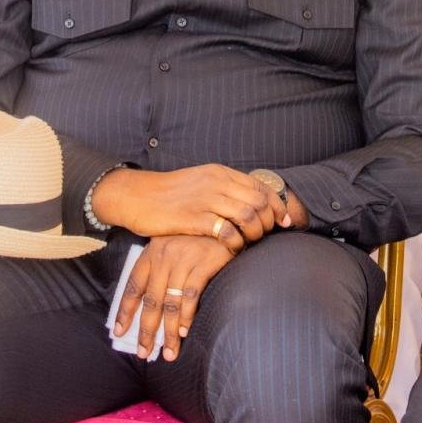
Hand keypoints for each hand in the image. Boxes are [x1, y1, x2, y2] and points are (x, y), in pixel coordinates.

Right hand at [91, 165, 285, 251]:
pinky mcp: (193, 218)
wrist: (137, 196)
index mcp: (220, 173)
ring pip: (248, 216)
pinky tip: (233, 249)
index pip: (261, 187)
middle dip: (269, 222)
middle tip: (266, 236)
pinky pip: (227, 231)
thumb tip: (250, 204)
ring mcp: (205, 199)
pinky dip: (236, 242)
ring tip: (250, 243)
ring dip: (255, 233)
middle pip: (259, 202)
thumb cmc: (169, 194)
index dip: (277, 205)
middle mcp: (216, 183)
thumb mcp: (200, 183)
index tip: (284, 221)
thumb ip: (224, 190)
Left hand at [113, 235, 234, 361]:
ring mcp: (183, 259)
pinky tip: (184, 331)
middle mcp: (164, 256)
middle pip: (151, 300)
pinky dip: (187, 316)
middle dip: (147, 330)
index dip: (125, 311)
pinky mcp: (203, 263)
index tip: (119, 332)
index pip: (133, 286)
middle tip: (145, 352)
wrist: (225, 220)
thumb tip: (150, 304)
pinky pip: (190, 296)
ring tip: (169, 352)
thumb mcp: (173, 246)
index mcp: (152, 252)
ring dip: (168, 332)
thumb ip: (161, 269)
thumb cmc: (199, 237)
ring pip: (170, 303)